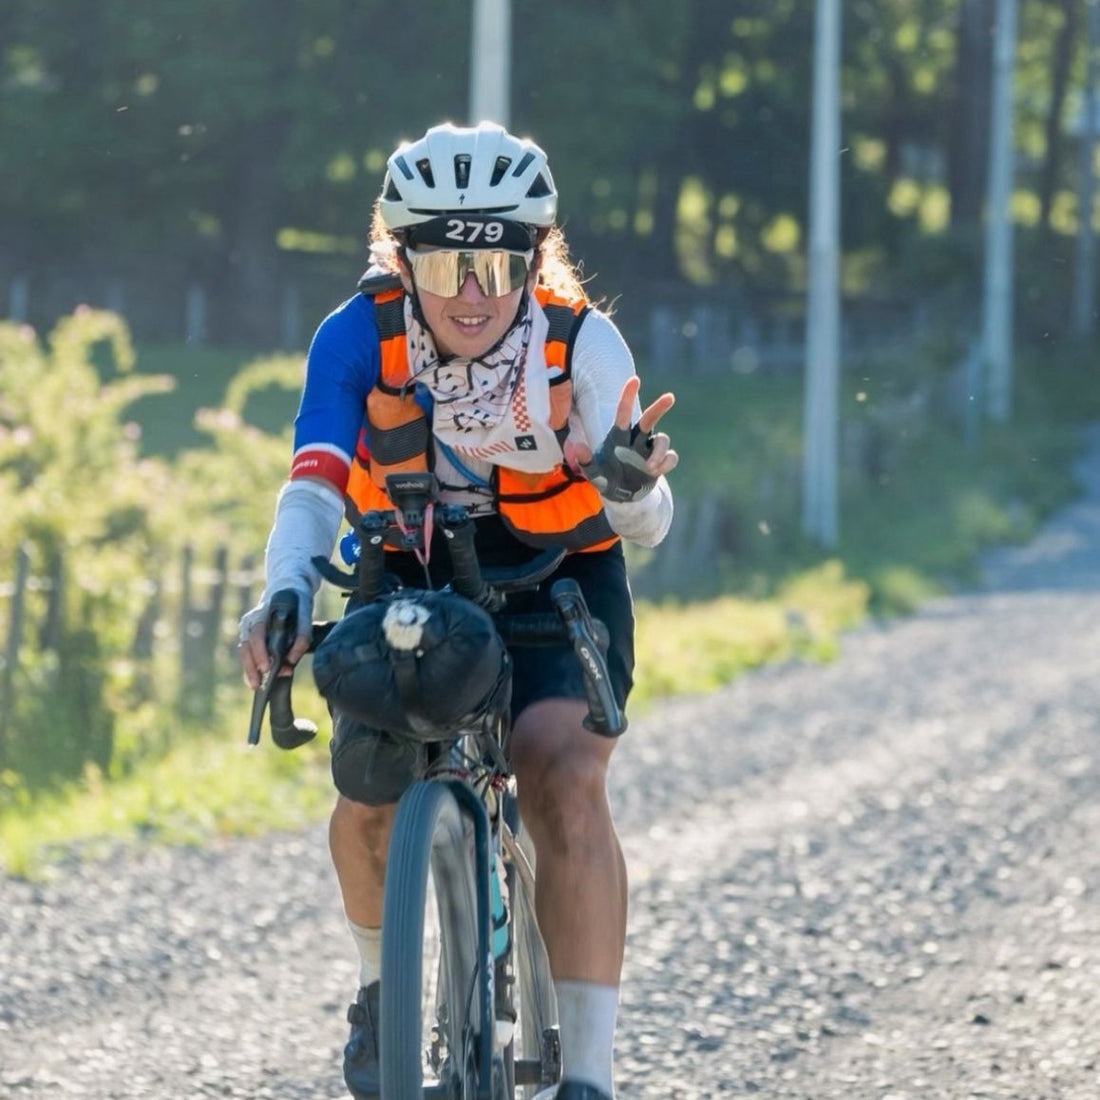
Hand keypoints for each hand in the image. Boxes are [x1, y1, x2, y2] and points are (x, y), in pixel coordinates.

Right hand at [238, 591, 312, 690]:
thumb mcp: (305, 610)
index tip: (267, 666)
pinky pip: (247, 653)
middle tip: (259, 683)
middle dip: (252, 665)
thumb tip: (291, 661)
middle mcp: (251, 619)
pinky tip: (254, 681)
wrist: (288, 586)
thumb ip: (302, 634)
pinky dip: (250, 667)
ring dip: (248, 669)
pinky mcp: (249, 635)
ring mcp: (248, 627)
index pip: (257, 632)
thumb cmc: (297, 600)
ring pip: (244, 651)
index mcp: (263, 610)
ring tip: (256, 686)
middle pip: (246, 645)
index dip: (261, 651)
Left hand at [568, 377, 678, 501]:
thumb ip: (586, 461)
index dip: (628, 396)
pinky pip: (670, 456)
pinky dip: (666, 463)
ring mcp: (649, 451)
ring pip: (662, 439)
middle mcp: (636, 440)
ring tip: (649, 468)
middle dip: (659, 407)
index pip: (623, 413)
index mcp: (619, 437)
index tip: (634, 380)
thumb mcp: (593, 473)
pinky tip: (655, 472)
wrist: (622, 497)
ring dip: (658, 452)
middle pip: (650, 419)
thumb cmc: (606, 479)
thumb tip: (579, 446)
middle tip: (670, 397)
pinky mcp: (660, 462)